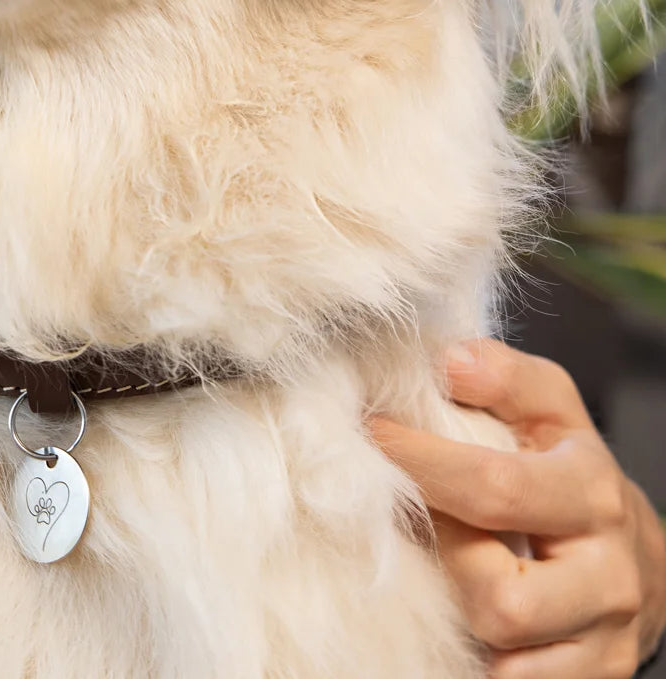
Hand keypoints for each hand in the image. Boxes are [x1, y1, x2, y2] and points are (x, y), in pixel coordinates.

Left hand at [371, 339, 665, 678]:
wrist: (638, 557)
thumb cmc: (568, 470)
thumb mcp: (550, 407)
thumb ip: (502, 375)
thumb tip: (448, 361)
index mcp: (590, 491)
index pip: (492, 487)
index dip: (419, 463)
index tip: (372, 434)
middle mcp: (607, 573)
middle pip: (500, 594)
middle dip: (444, 557)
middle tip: (415, 515)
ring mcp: (605, 637)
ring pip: (505, 646)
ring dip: (459, 607)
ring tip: (442, 564)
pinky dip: (483, 655)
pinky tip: (464, 614)